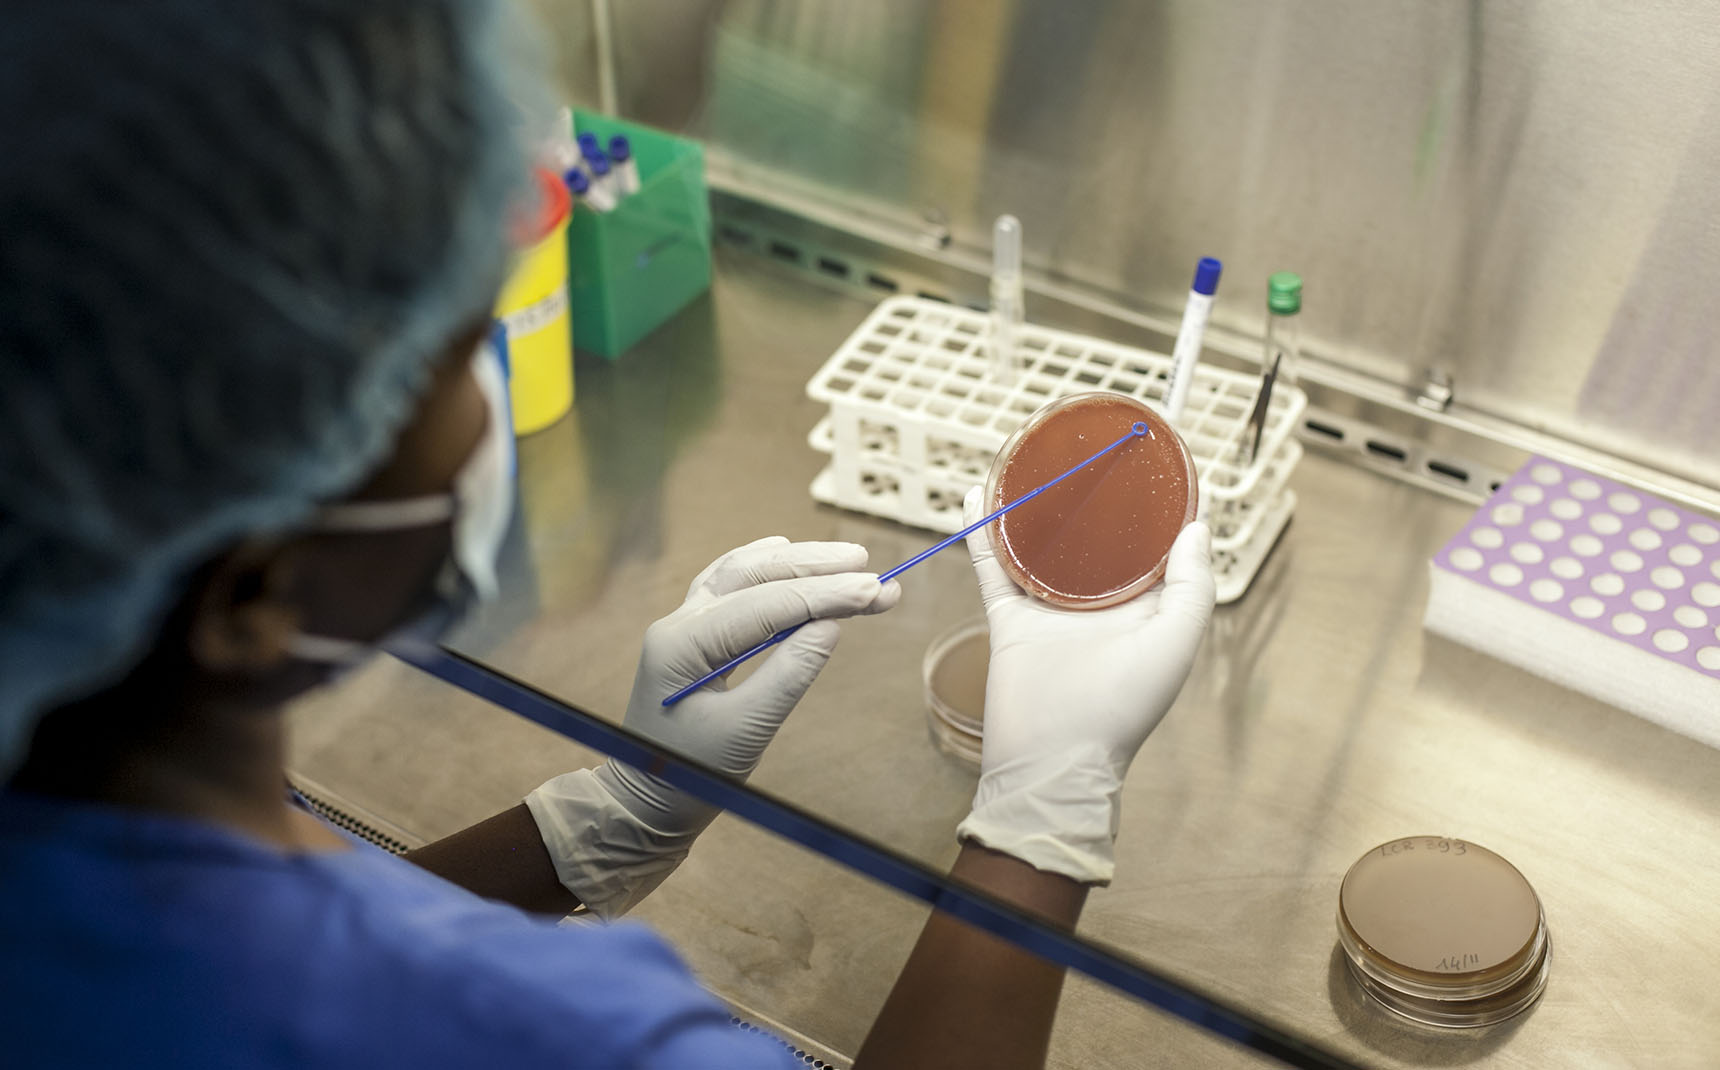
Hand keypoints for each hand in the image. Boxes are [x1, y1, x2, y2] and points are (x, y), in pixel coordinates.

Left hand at [527, 536, 899, 915]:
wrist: (644, 801)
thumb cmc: (691, 774)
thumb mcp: (745, 732)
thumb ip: (788, 675)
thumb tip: (831, 627)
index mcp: (684, 643)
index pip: (767, 604)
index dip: (826, 595)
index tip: (878, 590)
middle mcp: (679, 621)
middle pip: (755, 575)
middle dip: (818, 570)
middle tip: (874, 570)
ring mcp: (683, 623)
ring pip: (742, 572)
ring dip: (796, 562)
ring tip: (848, 558)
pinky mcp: (693, 634)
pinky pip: (730, 584)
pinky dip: (765, 568)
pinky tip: (787, 555)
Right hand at [955, 487, 1214, 883]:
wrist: (1053, 757)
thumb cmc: (1122, 707)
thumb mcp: (1175, 642)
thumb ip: (1192, 586)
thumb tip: (1194, 526)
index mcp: (1144, 609)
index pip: (1157, 548)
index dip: (1161, 506)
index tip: (1162, 462)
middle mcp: (1098, 604)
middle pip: (1097, 538)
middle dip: (1096, 497)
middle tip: (1095, 450)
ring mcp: (1051, 608)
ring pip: (1043, 543)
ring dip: (1037, 505)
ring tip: (1036, 462)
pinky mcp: (1010, 616)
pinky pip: (994, 563)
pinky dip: (984, 529)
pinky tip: (977, 492)